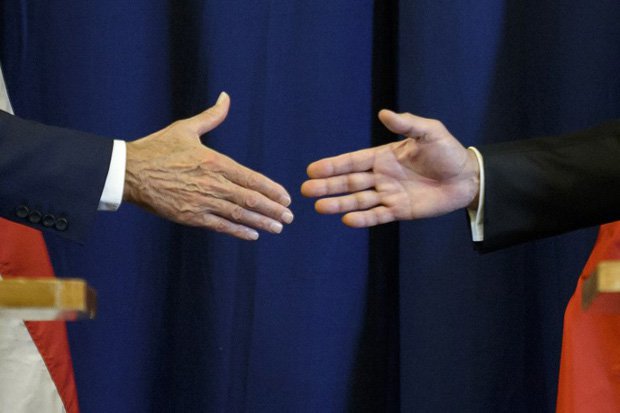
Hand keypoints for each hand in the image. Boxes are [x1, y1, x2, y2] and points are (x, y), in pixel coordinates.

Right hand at [124, 92, 293, 239]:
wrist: (128, 171)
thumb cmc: (157, 148)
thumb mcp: (186, 128)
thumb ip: (212, 117)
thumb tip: (226, 97)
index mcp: (214, 161)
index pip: (251, 178)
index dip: (271, 189)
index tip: (286, 197)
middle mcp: (212, 183)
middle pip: (250, 198)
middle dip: (273, 209)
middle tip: (289, 217)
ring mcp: (201, 201)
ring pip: (238, 214)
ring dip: (261, 222)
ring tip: (278, 228)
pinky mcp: (190, 216)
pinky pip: (220, 225)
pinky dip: (238, 231)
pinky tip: (253, 234)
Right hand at [301, 110, 479, 226]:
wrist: (467, 178)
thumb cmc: (448, 152)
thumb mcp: (430, 133)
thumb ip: (407, 124)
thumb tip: (384, 113)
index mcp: (384, 156)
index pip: (353, 161)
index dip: (333, 165)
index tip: (312, 169)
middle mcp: (382, 176)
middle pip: (349, 182)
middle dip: (328, 186)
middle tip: (306, 191)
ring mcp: (389, 194)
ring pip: (358, 200)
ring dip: (339, 204)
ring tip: (319, 207)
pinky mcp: (399, 211)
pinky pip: (377, 215)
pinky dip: (362, 219)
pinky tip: (346, 220)